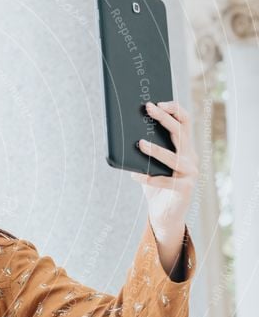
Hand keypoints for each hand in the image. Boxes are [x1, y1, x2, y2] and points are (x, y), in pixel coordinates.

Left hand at [130, 101, 198, 237]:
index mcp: (184, 148)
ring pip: (173, 158)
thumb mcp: (150, 165)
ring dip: (156, 150)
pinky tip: (135, 175)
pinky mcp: (185, 189)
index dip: (174, 110)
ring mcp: (190, 173)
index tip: (158, 102)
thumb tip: (125, 132)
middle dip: (163, 118)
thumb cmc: (156, 186)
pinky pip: (165, 181)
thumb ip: (144, 150)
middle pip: (180, 133)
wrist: (165, 214)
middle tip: (148, 108)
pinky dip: (149, 178)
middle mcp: (190, 158)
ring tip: (140, 144)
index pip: (184, 123)